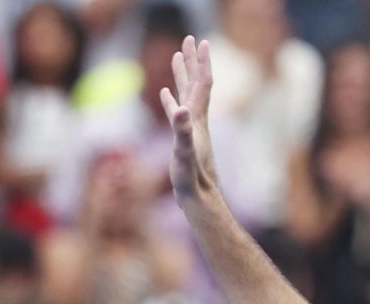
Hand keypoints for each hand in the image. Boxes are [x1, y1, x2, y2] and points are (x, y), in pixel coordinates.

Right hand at [159, 36, 217, 202]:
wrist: (200, 197)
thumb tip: (180, 110)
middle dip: (192, 61)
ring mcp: (191, 128)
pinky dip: (172, 100)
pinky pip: (177, 112)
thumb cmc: (191, 178)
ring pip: (187, 95)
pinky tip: (167, 95)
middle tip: (190, 39)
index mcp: (197, 119)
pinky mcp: (184, 138)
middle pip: (196, 84)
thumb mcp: (184, 153)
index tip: (201, 41)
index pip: (202, 84)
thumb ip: (182, 131)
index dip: (202, 63)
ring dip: (182, 76)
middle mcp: (197, 120)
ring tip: (177, 57)